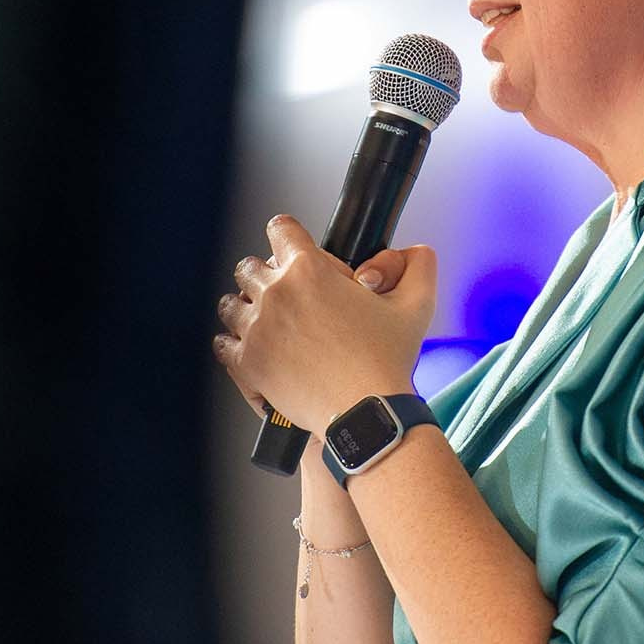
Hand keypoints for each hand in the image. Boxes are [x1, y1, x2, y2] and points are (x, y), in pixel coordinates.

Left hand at [211, 215, 437, 432]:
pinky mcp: (247, 362)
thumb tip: (419, 251)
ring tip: (262, 318)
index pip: (281, 230)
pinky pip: (223, 343)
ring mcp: (256, 328)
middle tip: (282, 290)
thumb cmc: (386, 361)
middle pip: (249, 267)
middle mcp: (276, 294)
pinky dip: (232, 342)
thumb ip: (420, 267)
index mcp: (309, 270)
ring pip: (231, 303)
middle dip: (265, 273)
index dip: (288, 235)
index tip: (291, 246)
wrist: (364, 412)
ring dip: (245, 306)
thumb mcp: (416, 305)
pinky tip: (247, 345)